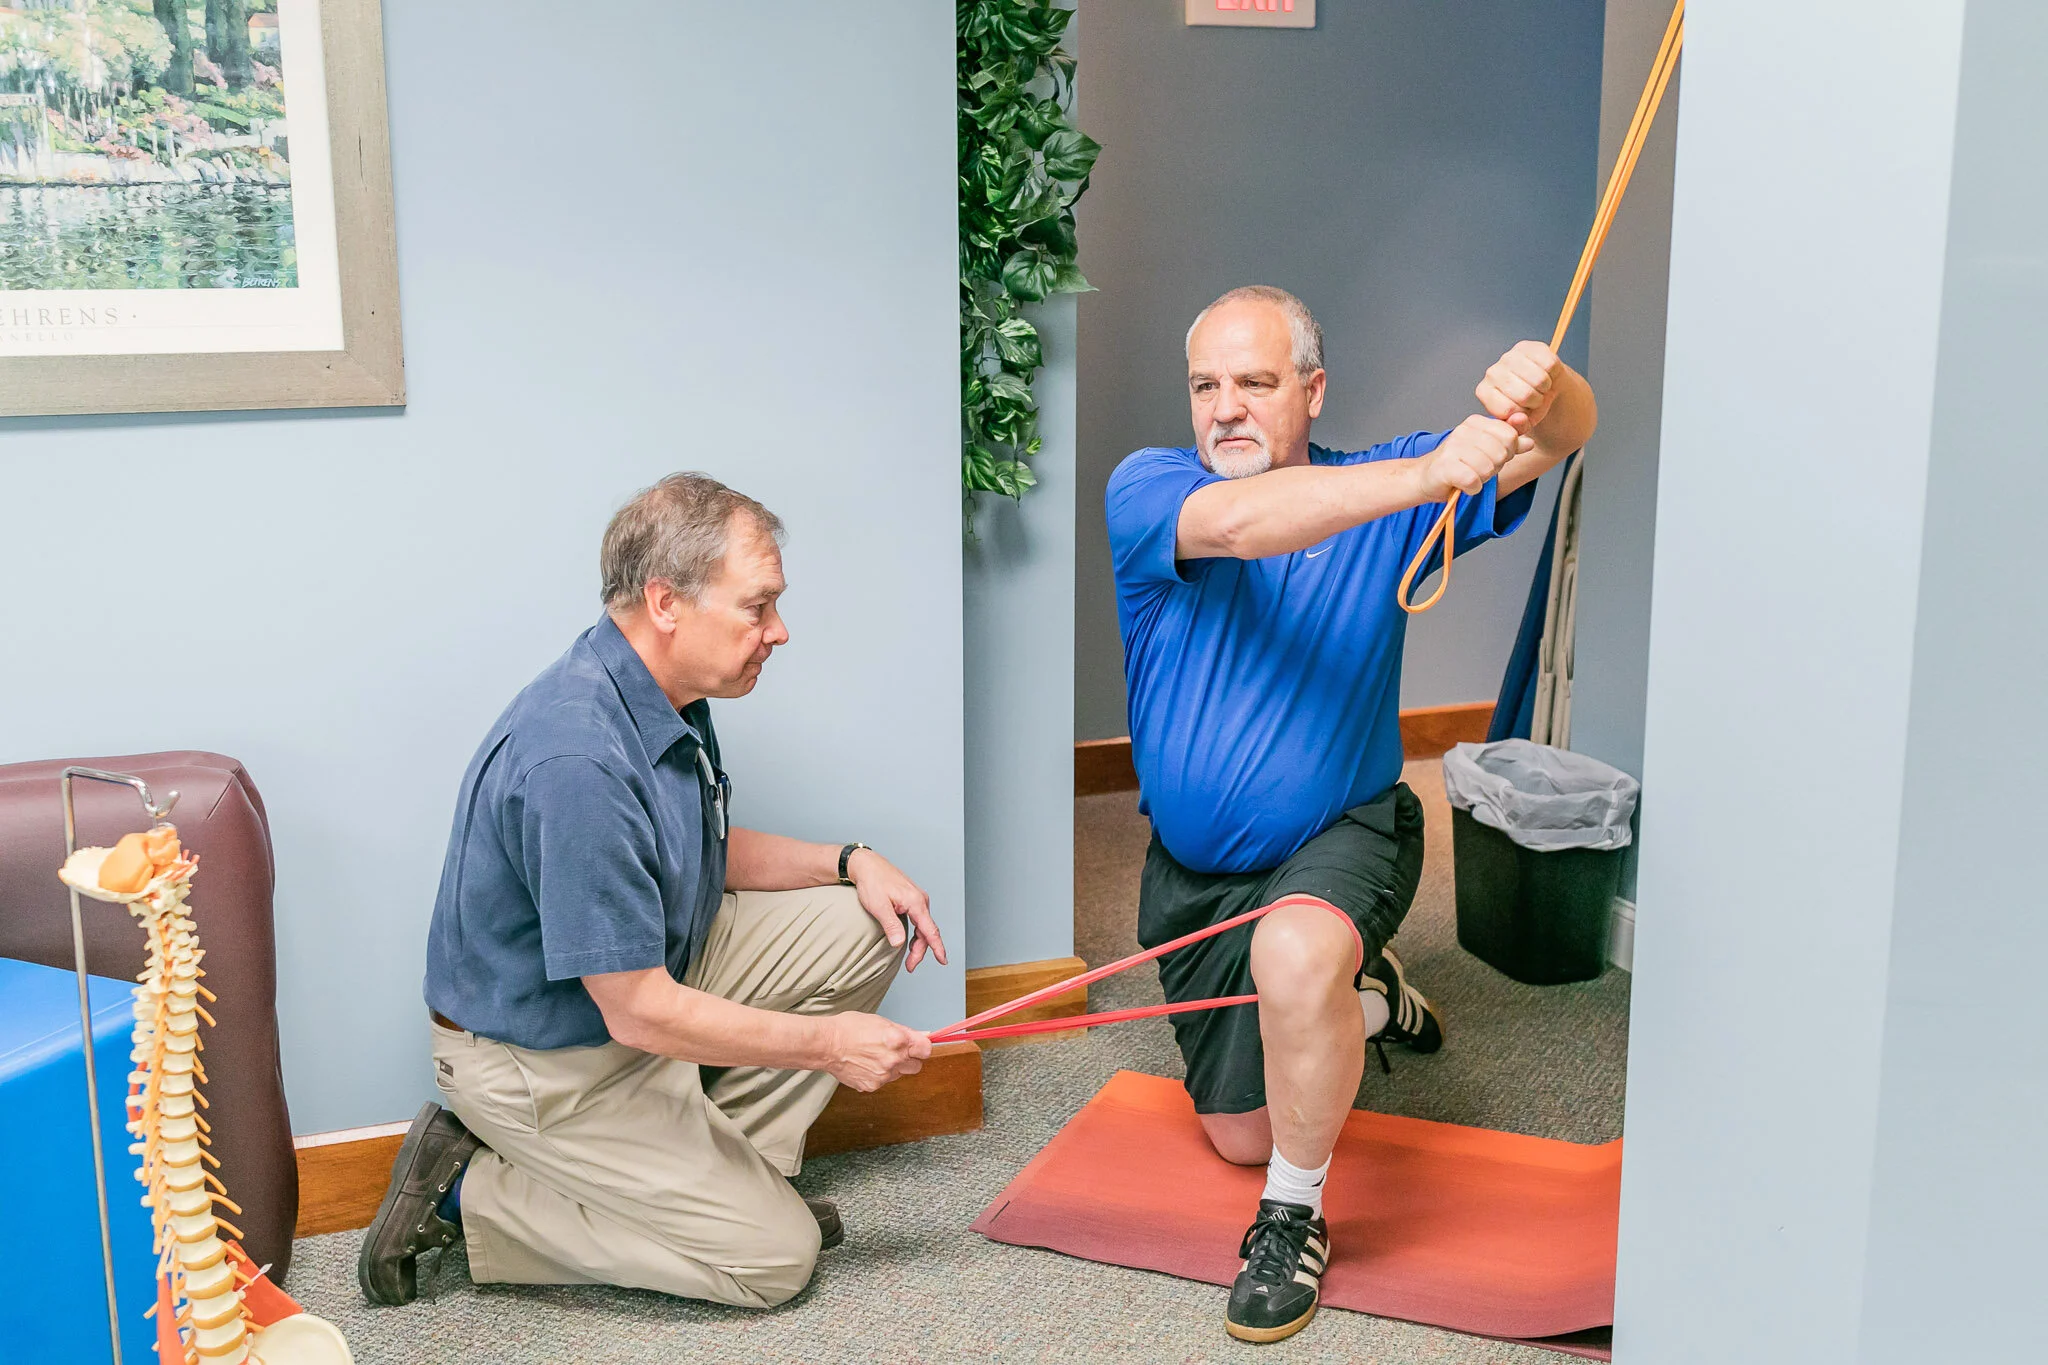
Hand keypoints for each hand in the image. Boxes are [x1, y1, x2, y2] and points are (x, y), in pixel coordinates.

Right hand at [819, 1011, 930, 1091]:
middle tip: (894, 1051)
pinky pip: (883, 1082)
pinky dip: (877, 1075)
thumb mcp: (881, 1021)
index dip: (921, 1047)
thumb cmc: (849, 1028)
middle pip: (916, 1066)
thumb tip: (923, 1036)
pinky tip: (865, 1064)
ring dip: (892, 1068)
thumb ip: (904, 1032)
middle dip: (909, 1059)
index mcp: (897, 1040)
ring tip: (873, 1056)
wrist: (826, 1045)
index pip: (926, 1050)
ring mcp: (883, 1075)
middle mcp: (893, 1060)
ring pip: (899, 1075)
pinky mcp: (872, 1086)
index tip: (917, 1046)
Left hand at [848, 847, 947, 970]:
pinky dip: (916, 932)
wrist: (866, 865)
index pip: (930, 930)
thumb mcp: (878, 906)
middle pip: (927, 931)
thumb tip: (899, 944)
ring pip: (923, 926)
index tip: (943, 960)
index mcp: (915, 902)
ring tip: (910, 958)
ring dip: (918, 943)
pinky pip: (919, 919)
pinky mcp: (911, 899)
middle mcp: (920, 900)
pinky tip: (909, 940)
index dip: (938, 947)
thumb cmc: (872, 882)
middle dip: (921, 951)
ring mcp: (916, 898)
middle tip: (910, 966)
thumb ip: (891, 926)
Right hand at [1416, 413, 1533, 501]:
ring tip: (1468, 475)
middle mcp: (1463, 431)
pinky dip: (1472, 488)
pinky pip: (1474, 481)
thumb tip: (1530, 442)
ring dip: (1482, 479)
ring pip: (1489, 469)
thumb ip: (1509, 443)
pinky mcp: (1446, 467)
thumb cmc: (1457, 464)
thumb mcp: (1486, 449)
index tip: (1491, 457)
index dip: (1507, 452)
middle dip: (1494, 467)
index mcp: (1475, 422)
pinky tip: (1463, 485)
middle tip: (1477, 468)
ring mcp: (1453, 448)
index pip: (1510, 435)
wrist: (1425, 478)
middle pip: (1502, 453)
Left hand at [1476, 340, 1565, 430]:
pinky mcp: (1529, 347)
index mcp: (1484, 392)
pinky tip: (1545, 374)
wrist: (1543, 386)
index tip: (1523, 411)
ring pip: (1539, 379)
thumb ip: (1518, 427)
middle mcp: (1492, 372)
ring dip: (1545, 388)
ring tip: (1539, 388)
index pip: (1508, 410)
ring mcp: (1509, 356)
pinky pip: (1550, 365)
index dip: (1523, 415)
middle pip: (1525, 395)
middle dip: (1536, 402)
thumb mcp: (1522, 423)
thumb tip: (1518, 420)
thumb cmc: (1528, 406)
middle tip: (1534, 399)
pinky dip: (1553, 374)